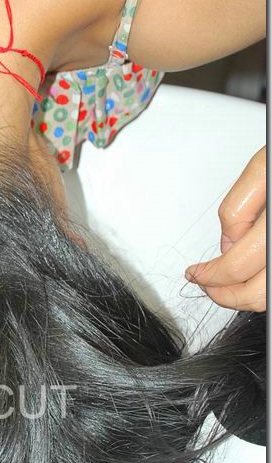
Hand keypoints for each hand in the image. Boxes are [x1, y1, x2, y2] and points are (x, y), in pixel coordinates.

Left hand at [185, 145, 265, 312]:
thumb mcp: (263, 166)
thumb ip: (239, 206)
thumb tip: (228, 244)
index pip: (237, 264)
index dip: (210, 274)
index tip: (197, 273)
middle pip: (257, 292)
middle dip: (225, 294)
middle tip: (208, 284)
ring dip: (247, 297)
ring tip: (228, 285)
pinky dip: (267, 287)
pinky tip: (255, 275)